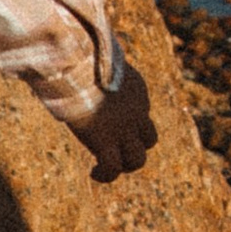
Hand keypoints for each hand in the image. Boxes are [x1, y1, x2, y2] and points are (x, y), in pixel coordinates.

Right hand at [79, 59, 156, 182]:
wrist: (81, 66)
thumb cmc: (82, 56)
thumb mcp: (96, 58)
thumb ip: (97, 65)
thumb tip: (81, 57)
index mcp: (137, 91)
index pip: (143, 113)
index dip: (131, 124)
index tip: (109, 123)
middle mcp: (137, 112)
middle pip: (149, 140)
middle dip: (135, 149)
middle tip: (114, 151)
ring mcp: (124, 130)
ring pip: (137, 160)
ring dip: (124, 165)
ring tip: (104, 168)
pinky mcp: (106, 141)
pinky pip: (112, 168)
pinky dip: (105, 175)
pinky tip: (93, 174)